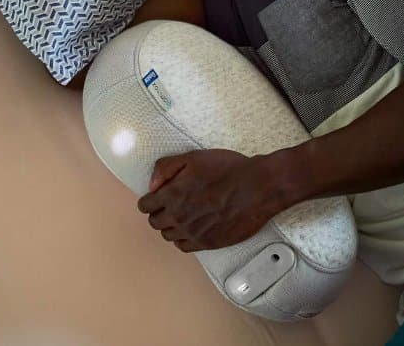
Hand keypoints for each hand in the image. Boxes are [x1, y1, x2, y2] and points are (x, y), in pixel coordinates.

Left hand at [136, 148, 283, 252]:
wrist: (258, 187)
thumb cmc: (229, 169)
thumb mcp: (194, 157)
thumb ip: (166, 169)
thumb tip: (152, 185)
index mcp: (172, 195)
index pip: (145, 206)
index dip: (150, 200)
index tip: (157, 197)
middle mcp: (179, 217)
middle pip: (155, 222)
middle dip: (160, 212)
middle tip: (172, 204)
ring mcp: (193, 233)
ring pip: (168, 236)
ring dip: (172, 226)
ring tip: (184, 215)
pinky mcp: (208, 243)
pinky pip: (184, 247)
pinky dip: (184, 238)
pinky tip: (193, 228)